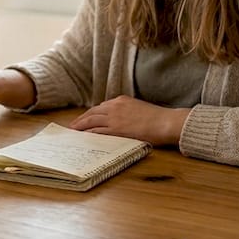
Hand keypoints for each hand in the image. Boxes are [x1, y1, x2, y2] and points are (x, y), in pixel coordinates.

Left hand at [69, 96, 189, 145]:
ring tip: (73, 132)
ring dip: (80, 126)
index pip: (100, 107)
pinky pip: (97, 132)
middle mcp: (115, 107)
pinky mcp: (116, 129)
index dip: (90, 114)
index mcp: (121, 100)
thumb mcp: (140, 109)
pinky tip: (83, 138)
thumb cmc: (158, 118)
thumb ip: (127, 112)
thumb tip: (122, 120)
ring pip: (91, 121)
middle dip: (81, 119)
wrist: (166, 122)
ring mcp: (114, 118)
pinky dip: (88, 134)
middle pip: (92, 112)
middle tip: (73, 126)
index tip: (84, 118)